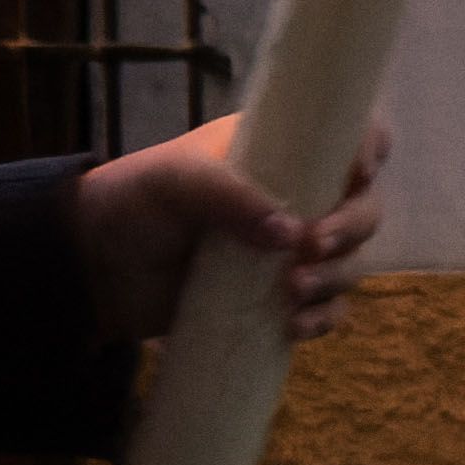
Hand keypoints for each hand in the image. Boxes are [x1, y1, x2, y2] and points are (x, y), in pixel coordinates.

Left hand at [73, 111, 390, 344]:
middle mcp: (297, 197)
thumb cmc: (133, 203)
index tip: (357, 173)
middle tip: (312, 245)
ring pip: (351, 262)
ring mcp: (291, 251)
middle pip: (363, 207)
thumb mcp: (175, 181)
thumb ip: (229, 197)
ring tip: (293, 291)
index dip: (369, 149)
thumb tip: (290, 234)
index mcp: (277, 153)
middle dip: (351, 227)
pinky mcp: (280, 298)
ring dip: (336, 278)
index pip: (346, 137)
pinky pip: (328, 309)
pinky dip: (322, 319)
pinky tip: (294, 327)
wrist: (95, 268)